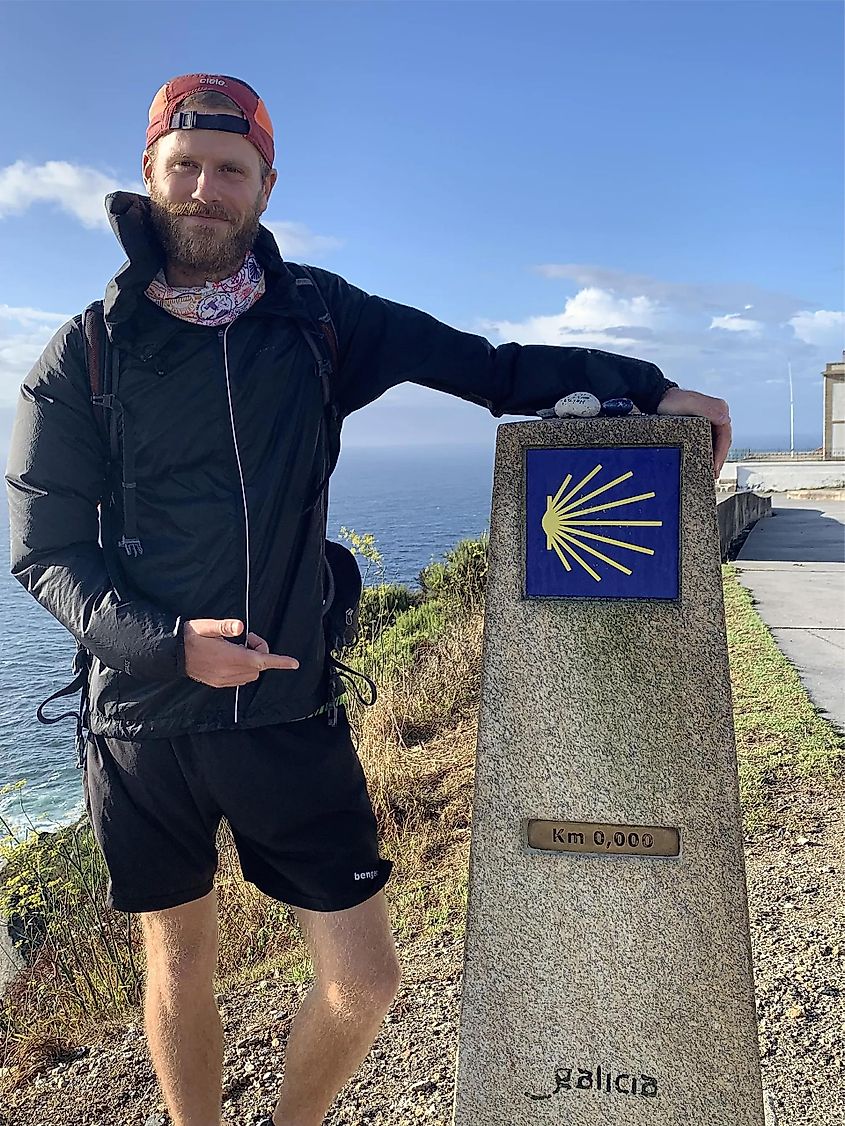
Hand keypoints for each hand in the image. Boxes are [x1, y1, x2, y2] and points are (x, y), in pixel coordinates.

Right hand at [183, 618, 298, 687]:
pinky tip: (231, 657)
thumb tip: (241, 626)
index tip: (294, 663)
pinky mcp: (217, 684)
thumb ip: (224, 626)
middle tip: (245, 638)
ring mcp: (223, 680)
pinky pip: (240, 680)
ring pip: (251, 675)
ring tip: (236, 647)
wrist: (171, 654)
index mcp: (229, 657)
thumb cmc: (190, 635)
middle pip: (258, 667)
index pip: (261, 660)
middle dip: (259, 653)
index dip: (279, 661)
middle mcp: (228, 672)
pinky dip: (244, 669)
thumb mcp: (206, 626)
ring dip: (252, 662)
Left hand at [656, 387, 731, 477]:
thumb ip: (707, 408)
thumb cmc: (672, 400)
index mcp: (719, 411)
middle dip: (718, 460)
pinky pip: (706, 442)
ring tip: (709, 473)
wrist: (657, 399)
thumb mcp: (690, 403)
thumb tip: (724, 418)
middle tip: (713, 475)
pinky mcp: (700, 428)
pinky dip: (706, 454)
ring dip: (713, 458)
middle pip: (722, 443)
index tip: (715, 467)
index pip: (725, 437)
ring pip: (715, 444)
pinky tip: (701, 463)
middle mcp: (716, 417)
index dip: (721, 454)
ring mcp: (709, 423)